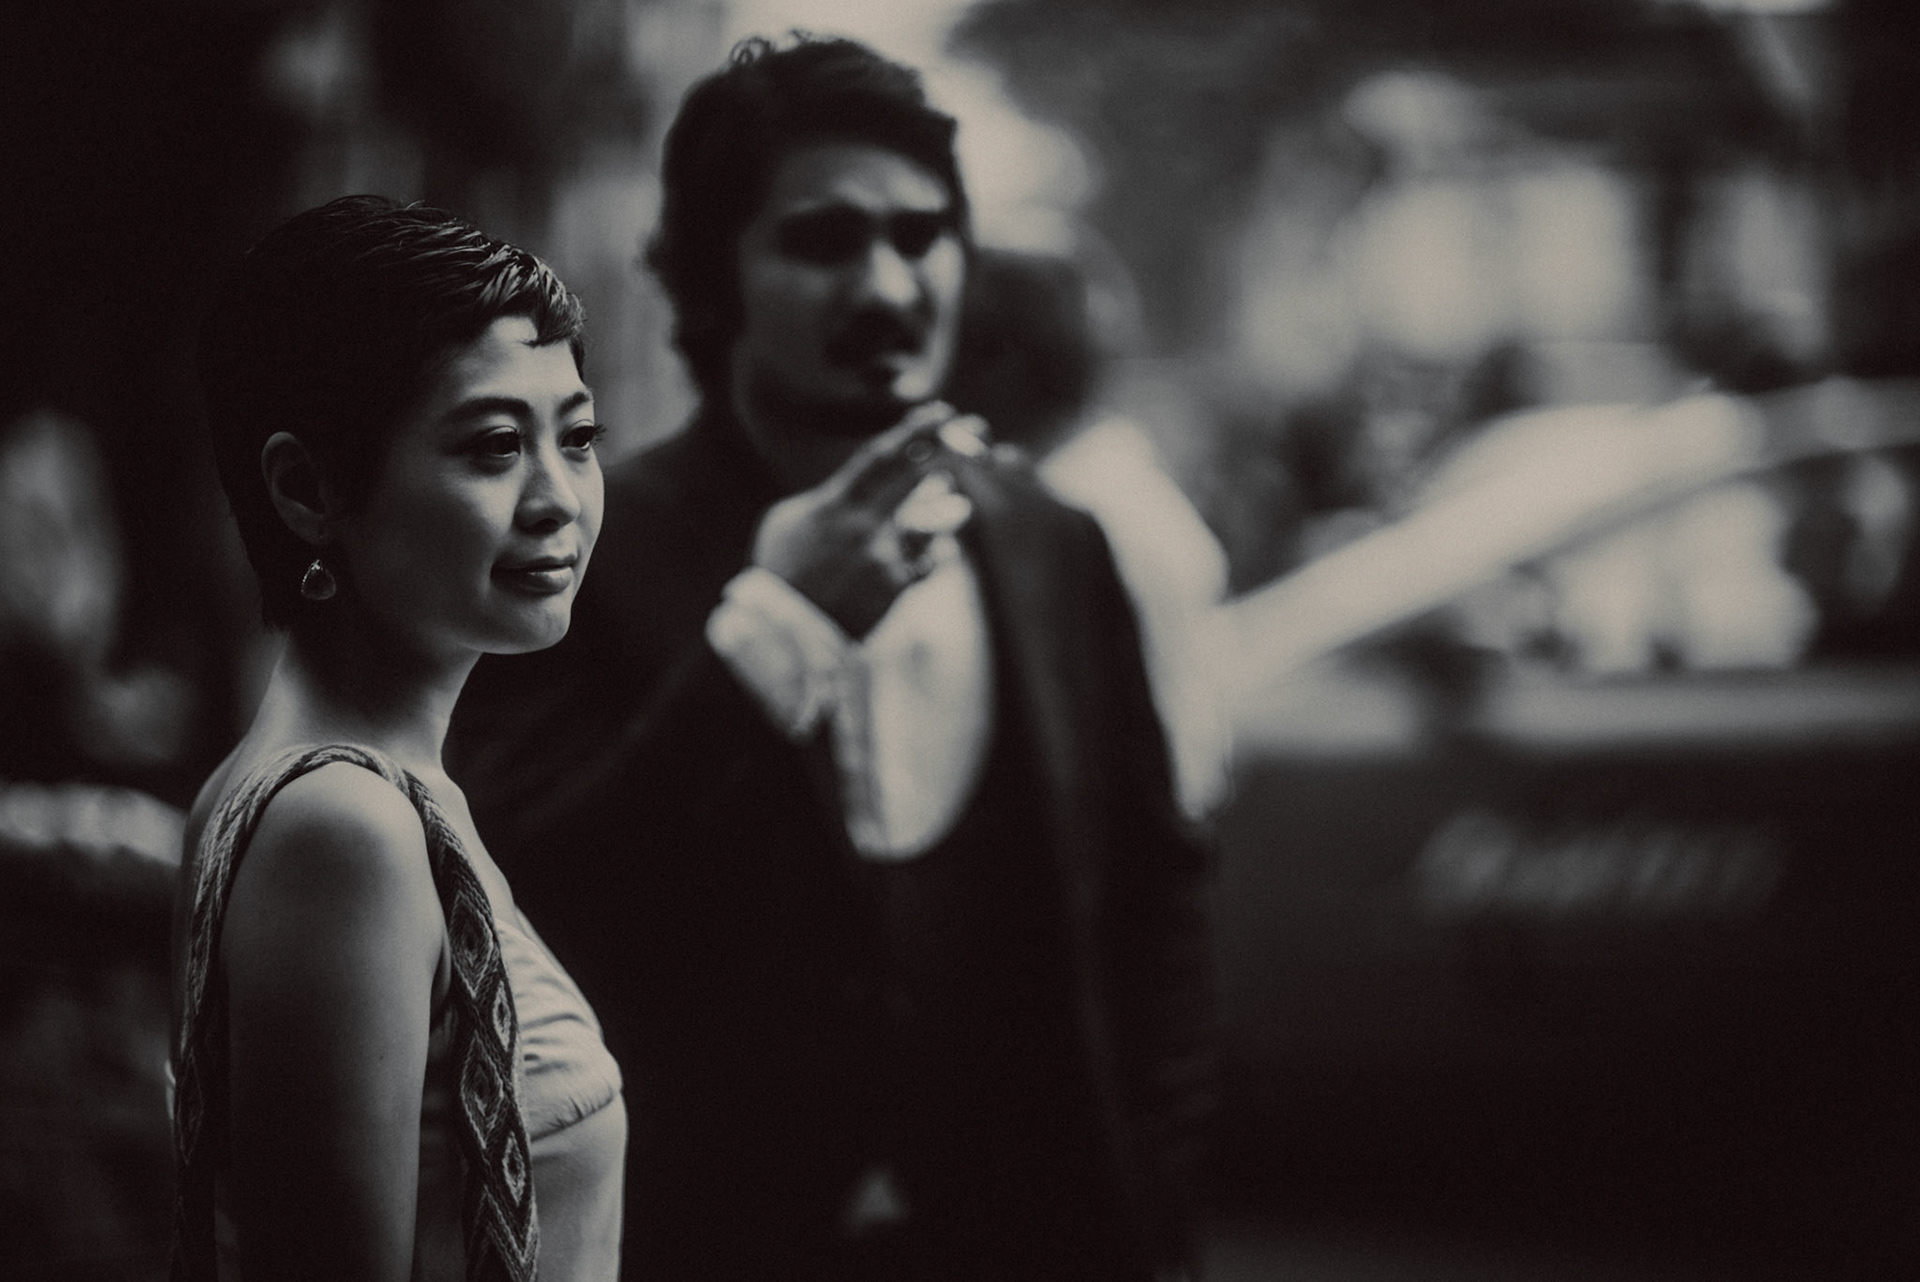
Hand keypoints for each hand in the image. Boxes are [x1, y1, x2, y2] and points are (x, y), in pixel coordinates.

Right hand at [752, 403, 982, 637]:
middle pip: (915, 477)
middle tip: (976, 430)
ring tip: (960, 505)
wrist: (784, 630)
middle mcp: (865, 525)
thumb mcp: (786, 521)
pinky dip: (931, 556)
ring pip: (932, 523)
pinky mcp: (895, 588)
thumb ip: (824, 499)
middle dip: (948, 448)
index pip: (881, 457)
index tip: (940, 412)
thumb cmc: (779, 572)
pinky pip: (926, 564)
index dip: (913, 431)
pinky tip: (935, 553)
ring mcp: (884, 557)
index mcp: (836, 504)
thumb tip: (854, 487)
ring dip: (949, 511)